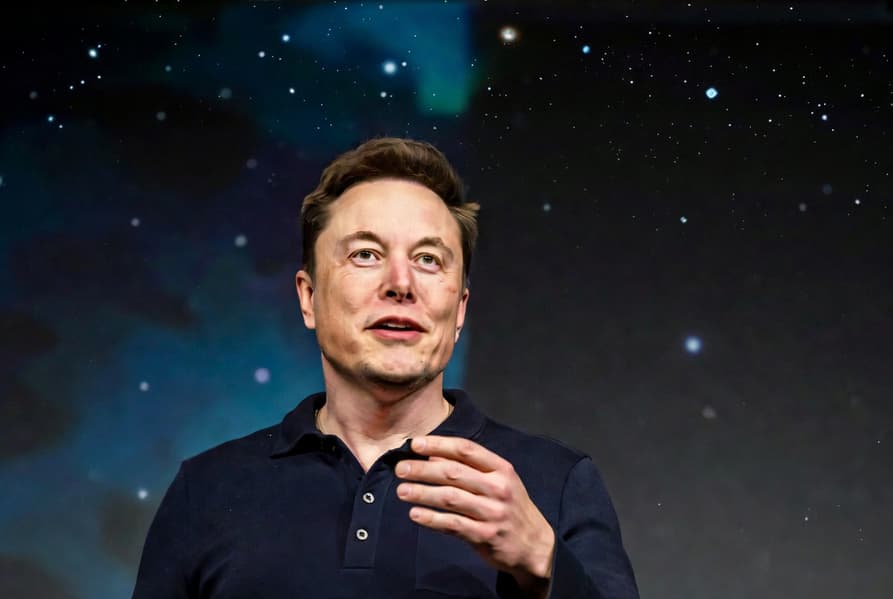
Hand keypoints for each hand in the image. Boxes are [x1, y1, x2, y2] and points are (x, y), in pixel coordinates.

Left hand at [395, 435, 554, 592]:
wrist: (536, 546)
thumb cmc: (511, 508)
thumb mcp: (500, 481)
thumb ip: (471, 467)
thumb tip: (433, 455)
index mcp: (502, 469)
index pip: (466, 450)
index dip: (438, 444)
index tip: (415, 444)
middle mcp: (498, 488)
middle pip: (454, 473)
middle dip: (423, 469)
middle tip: (400, 468)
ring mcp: (492, 513)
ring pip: (450, 498)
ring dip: (422, 493)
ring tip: (401, 490)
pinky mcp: (485, 536)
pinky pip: (452, 525)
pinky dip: (431, 519)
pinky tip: (415, 514)